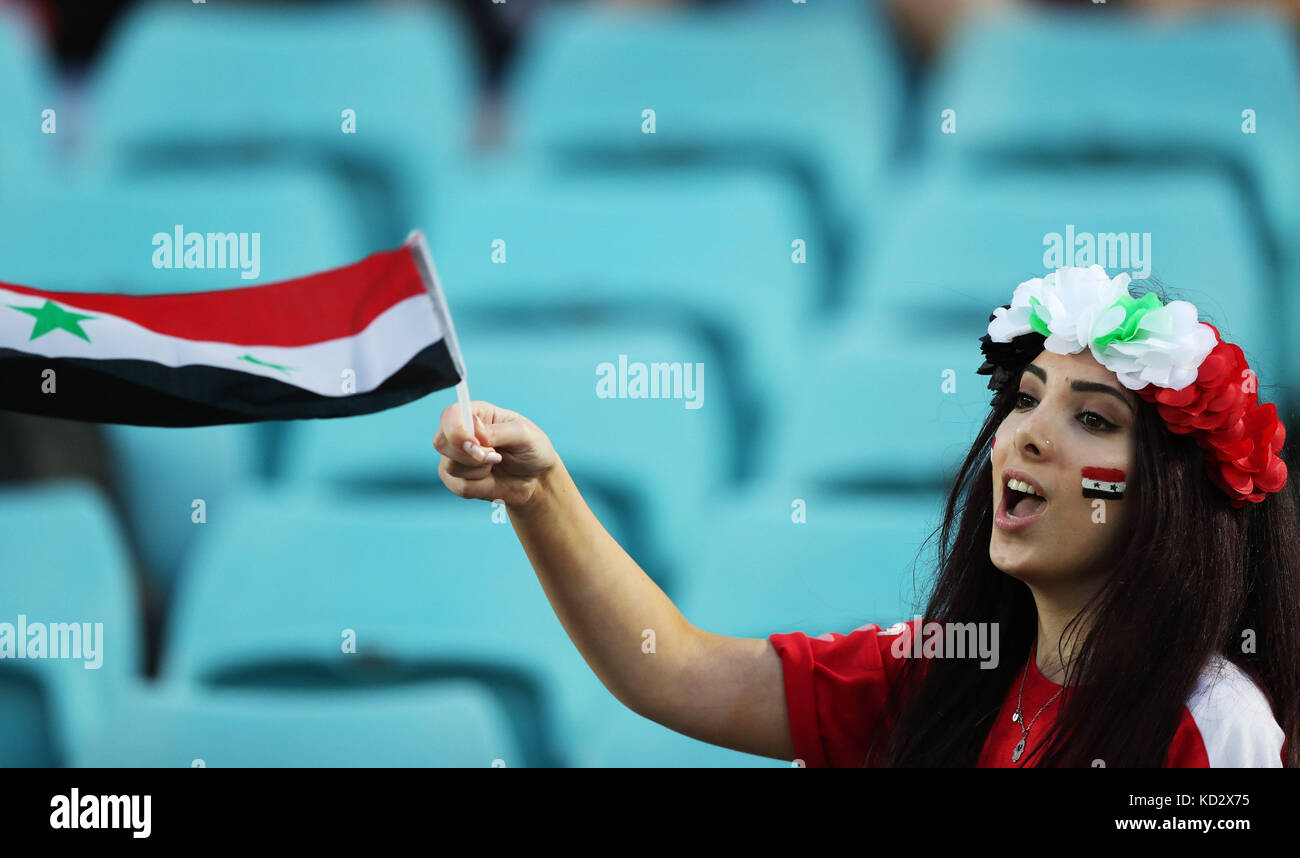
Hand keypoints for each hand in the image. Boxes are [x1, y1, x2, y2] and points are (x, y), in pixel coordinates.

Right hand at [433, 400, 558, 508]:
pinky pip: (459, 487)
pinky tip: (492, 478)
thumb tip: (475, 430)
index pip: (450, 415)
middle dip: (469, 455)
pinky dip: (480, 486)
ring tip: (497, 464)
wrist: (537, 479)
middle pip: (441, 442)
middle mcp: (461, 433)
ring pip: (450, 467)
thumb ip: (498, 432)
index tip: (476, 443)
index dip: (456, 430)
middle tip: (495, 456)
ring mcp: (455, 457)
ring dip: (480, 471)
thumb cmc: (532, 449)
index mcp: (476, 413)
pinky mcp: (457, 479)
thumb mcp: (524, 434)